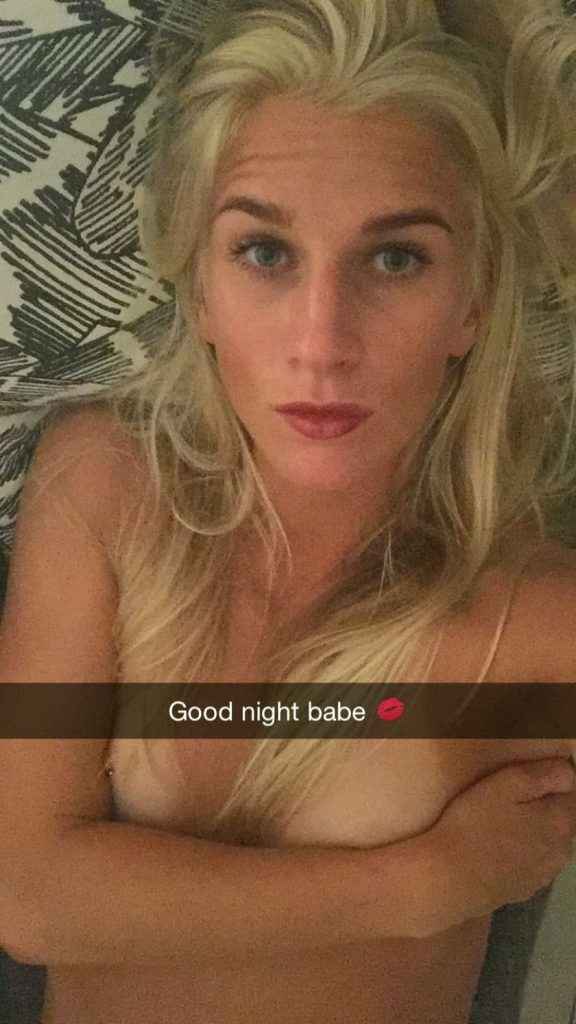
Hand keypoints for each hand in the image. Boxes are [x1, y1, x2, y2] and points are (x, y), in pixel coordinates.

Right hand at [424, 756, 575, 934]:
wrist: (451, 879)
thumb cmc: (475, 825)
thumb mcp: (504, 784)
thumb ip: (543, 774)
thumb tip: (569, 773)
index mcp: (561, 821)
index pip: (572, 793)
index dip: (549, 783)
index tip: (522, 783)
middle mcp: (562, 851)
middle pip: (562, 820)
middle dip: (544, 808)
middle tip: (508, 802)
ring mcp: (545, 875)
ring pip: (549, 843)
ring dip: (534, 833)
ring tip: (502, 827)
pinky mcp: (527, 890)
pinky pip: (534, 864)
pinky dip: (523, 855)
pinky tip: (499, 852)